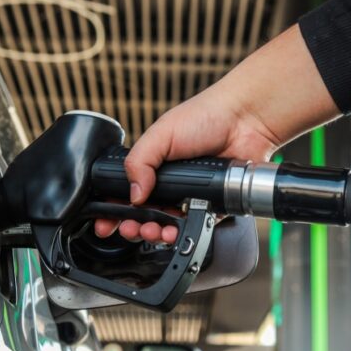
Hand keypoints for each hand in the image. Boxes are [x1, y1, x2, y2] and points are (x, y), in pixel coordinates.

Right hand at [94, 24, 339, 242]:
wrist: (245, 121)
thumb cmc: (206, 117)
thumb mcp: (161, 133)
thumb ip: (139, 161)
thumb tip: (132, 194)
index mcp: (153, 166)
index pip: (126, 194)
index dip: (114, 211)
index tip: (105, 223)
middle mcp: (170, 183)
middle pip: (144, 215)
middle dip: (133, 227)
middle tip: (131, 228)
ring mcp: (190, 196)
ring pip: (167, 225)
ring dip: (156, 233)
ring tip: (155, 230)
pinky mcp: (212, 206)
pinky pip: (195, 226)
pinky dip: (184, 233)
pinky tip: (178, 231)